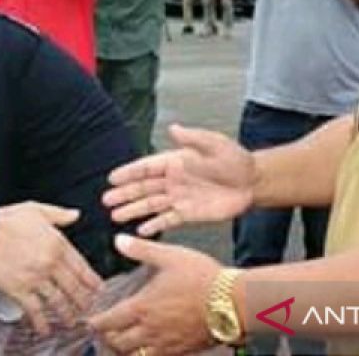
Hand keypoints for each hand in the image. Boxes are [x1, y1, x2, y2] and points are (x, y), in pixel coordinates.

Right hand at [0, 202, 101, 334]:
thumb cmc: (6, 220)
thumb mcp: (37, 209)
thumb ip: (59, 214)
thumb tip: (75, 214)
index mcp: (57, 243)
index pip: (81, 266)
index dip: (91, 280)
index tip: (97, 288)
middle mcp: (50, 263)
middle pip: (73, 287)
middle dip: (83, 300)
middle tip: (87, 308)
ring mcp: (36, 278)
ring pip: (58, 301)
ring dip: (66, 314)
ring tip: (71, 321)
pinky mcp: (19, 290)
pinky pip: (35, 310)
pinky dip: (41, 322)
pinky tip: (45, 328)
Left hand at [89, 235, 221, 355]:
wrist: (234, 302)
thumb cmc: (202, 277)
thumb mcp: (170, 256)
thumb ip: (141, 250)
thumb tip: (118, 240)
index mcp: (142, 308)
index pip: (108, 322)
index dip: (95, 323)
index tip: (88, 321)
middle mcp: (151, 330)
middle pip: (118, 344)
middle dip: (107, 339)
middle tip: (104, 332)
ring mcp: (167, 344)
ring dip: (125, 350)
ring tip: (122, 343)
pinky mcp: (183, 351)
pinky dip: (147, 355)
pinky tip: (149, 347)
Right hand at [104, 124, 254, 235]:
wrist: (253, 182)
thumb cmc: (235, 160)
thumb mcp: (214, 143)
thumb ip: (192, 138)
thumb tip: (173, 127)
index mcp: (176, 162)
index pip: (147, 167)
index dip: (129, 172)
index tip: (112, 178)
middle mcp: (174, 180)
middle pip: (144, 188)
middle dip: (124, 194)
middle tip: (106, 200)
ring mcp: (180, 198)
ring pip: (151, 205)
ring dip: (133, 210)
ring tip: (115, 216)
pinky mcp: (189, 214)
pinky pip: (167, 220)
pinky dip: (154, 225)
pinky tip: (141, 230)